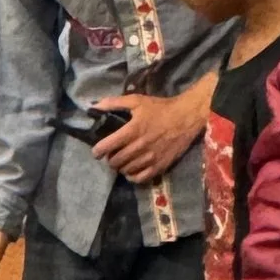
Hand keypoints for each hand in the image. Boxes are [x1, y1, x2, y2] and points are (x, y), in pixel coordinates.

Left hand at [93, 87, 207, 184]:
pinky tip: (131, 171)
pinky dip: (132, 177)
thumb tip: (94, 106)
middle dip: (110, 159)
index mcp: (133, 130)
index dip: (98, 151)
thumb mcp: (136, 101)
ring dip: (120, 167)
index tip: (96, 152)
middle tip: (111, 155)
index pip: (108, 146)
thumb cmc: (160, 108)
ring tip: (121, 162)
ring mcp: (151, 158)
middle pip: (116, 161)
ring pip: (127, 170)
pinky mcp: (160, 166)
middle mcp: (140, 146)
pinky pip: (141, 178)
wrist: (186, 117)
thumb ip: (114, 103)